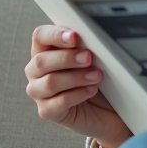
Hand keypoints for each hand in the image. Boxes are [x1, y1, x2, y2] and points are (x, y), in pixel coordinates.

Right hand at [25, 25, 132, 147]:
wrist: (110, 109)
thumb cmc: (98, 78)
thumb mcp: (94, 58)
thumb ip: (85, 46)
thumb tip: (90, 37)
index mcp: (45, 51)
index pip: (40, 36)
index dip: (55, 35)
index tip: (74, 37)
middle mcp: (37, 71)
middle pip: (40, 61)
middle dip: (67, 58)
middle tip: (88, 57)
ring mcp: (39, 93)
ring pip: (49, 83)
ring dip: (76, 77)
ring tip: (96, 76)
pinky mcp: (47, 112)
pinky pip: (59, 102)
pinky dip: (78, 94)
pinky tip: (92, 90)